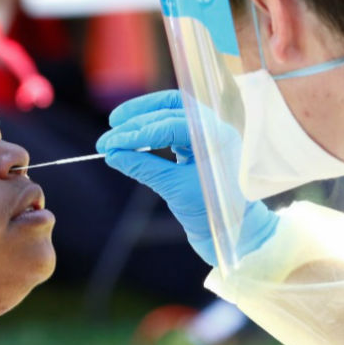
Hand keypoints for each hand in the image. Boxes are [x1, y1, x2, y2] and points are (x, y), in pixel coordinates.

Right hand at [97, 90, 277, 264]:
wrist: (236, 233)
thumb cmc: (214, 214)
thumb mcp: (175, 190)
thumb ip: (144, 168)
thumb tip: (113, 154)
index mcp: (217, 137)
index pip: (172, 124)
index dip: (139, 133)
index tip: (112, 144)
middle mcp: (215, 129)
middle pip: (170, 110)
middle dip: (136, 123)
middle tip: (107, 140)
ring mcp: (207, 135)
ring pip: (170, 113)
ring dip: (142, 119)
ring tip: (115, 128)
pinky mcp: (198, 145)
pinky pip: (171, 128)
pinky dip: (150, 131)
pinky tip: (132, 139)